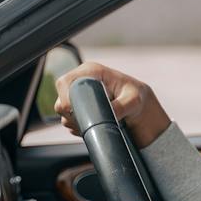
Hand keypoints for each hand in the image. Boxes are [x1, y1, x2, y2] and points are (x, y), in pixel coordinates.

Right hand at [54, 61, 169, 148]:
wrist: (140, 111)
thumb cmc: (138, 99)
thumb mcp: (134, 101)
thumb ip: (121, 106)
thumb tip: (107, 114)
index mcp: (92, 71)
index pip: (65, 81)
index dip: (65, 97)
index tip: (74, 112)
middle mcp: (81, 82)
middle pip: (61, 101)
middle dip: (72, 115)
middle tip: (90, 121)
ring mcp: (79, 97)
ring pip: (64, 115)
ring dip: (77, 123)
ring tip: (98, 123)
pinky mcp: (79, 110)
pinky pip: (70, 123)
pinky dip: (79, 128)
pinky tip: (95, 126)